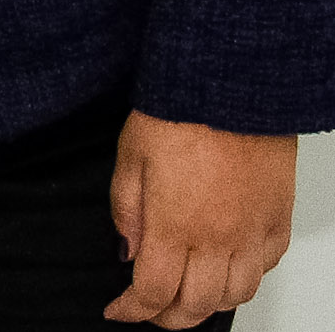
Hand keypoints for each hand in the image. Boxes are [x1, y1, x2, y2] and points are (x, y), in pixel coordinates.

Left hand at [106, 110, 294, 326]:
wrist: (232, 87)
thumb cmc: (179, 114)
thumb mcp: (129, 158)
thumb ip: (126, 211)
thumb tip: (127, 251)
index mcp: (174, 226)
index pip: (153, 292)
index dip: (132, 310)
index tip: (118, 310)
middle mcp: (219, 239)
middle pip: (197, 305)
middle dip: (168, 318)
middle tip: (149, 311)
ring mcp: (253, 232)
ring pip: (236, 294)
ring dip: (209, 303)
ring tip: (186, 295)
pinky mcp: (277, 220)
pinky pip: (265, 267)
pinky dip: (244, 279)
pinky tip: (225, 268)